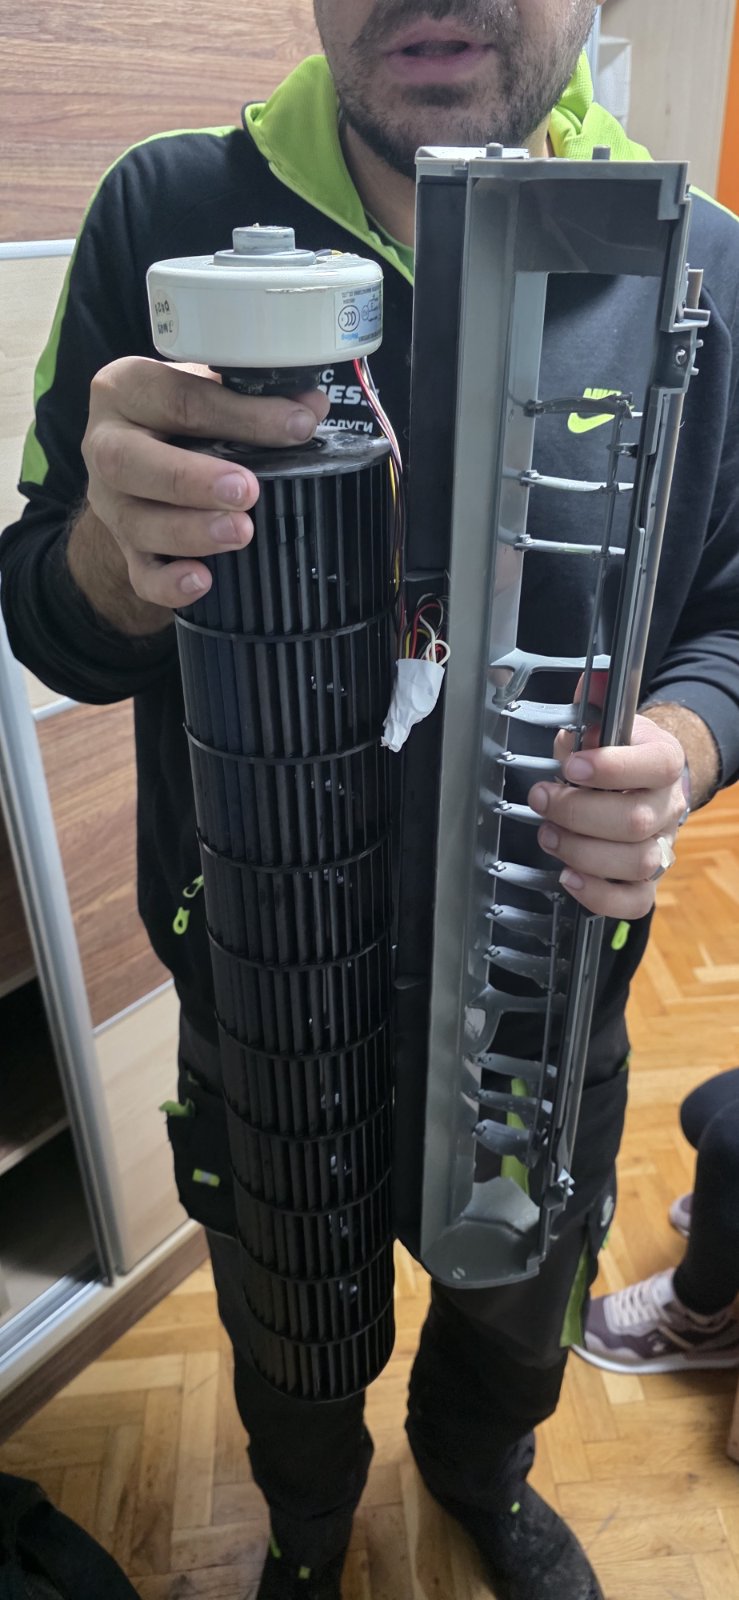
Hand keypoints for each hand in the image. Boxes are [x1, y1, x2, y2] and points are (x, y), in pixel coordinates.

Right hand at [81, 356, 328, 609]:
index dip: (241, 414)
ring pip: (135, 523)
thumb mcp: (207, 391)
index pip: (178, 397)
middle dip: (191, 480)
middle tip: (247, 491)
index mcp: (126, 389)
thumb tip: (310, 408)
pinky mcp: (121, 547)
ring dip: (190, 532)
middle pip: (130, 462)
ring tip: (240, 533)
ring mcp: (109, 501)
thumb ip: (252, 397)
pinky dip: (168, 584)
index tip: (297, 426)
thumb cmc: (178, 417)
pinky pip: (138, 573)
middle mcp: (105, 444)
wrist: (137, 460)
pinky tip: (201, 581)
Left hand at [527, 673, 685, 917]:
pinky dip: (598, 895)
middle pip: (636, 821)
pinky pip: (634, 902)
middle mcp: (668, 807)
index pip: (654, 766)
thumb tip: (592, 681)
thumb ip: (595, 708)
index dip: (612, 769)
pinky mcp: (647, 880)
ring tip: (549, 834)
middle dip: (579, 813)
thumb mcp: (607, 724)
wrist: (642, 785)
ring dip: (582, 851)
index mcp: (664, 762)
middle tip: (543, 800)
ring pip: (636, 863)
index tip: (571, 765)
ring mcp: (660, 847)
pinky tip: (568, 877)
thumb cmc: (618, 755)